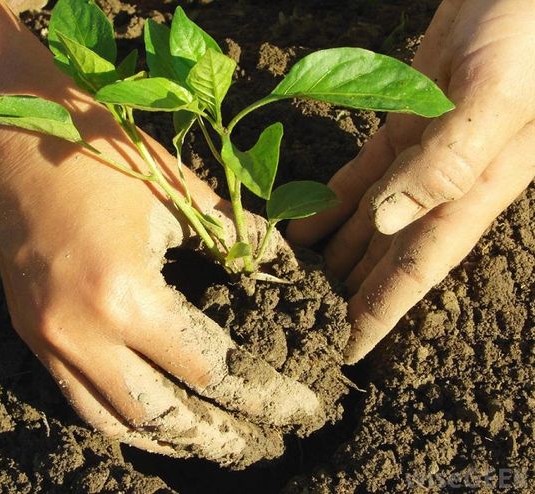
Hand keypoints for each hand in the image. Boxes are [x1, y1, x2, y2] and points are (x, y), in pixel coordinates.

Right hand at [0, 125, 318, 465]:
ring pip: (117, 421)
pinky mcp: (30, 333)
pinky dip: (125, 418)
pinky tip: (155, 415)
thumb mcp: (180, 190)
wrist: (9, 128)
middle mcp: (79, 333)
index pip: (209, 368)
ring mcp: (47, 339)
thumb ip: (239, 238)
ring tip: (215, 439)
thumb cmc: (100, 150)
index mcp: (125, 295)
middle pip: (164, 415)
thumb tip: (285, 269)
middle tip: (264, 441)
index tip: (299, 406)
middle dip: (221, 435)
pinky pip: (79, 400)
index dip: (261, 393)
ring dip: (172, 436)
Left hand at [288, 0, 534, 363]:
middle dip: (349, 292)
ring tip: (293, 282)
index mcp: (471, 191)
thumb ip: (449, 162)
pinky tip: (302, 226)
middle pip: (386, 256)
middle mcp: (443, 186)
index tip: (345, 350)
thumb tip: (389, 221)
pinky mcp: (401, 127)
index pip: (416, 270)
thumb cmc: (528, 34)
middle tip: (304, 321)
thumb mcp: (497, 96)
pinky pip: (359, 176)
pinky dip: (328, 203)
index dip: (380, 314)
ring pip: (368, 221)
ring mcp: (419, 157)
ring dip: (333, 253)